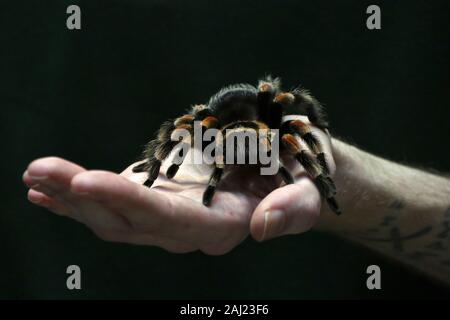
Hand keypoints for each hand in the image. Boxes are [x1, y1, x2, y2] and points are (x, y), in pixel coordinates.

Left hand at [22, 116, 334, 254]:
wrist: (286, 173)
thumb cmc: (299, 177)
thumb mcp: (308, 189)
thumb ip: (294, 210)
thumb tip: (262, 228)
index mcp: (222, 226)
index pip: (170, 221)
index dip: (130, 203)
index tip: (88, 181)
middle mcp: (188, 229)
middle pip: (129, 223)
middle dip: (85, 199)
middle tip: (42, 171)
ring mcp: (167, 216)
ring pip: (113, 218)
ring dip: (72, 197)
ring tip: (36, 172)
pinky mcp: (156, 199)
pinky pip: (111, 205)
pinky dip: (76, 198)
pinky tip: (45, 188)